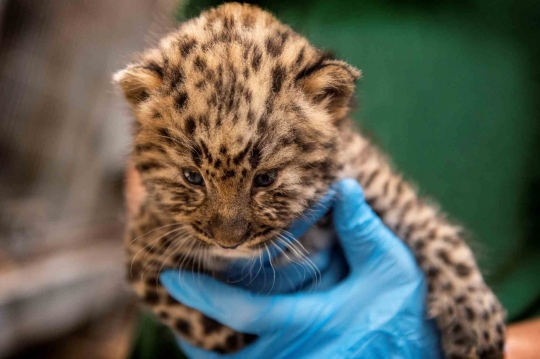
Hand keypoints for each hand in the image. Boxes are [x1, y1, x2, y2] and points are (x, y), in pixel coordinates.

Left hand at [160, 179, 442, 358]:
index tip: (171, 278)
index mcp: (310, 323)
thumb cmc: (404, 316)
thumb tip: (341, 186)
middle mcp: (293, 355)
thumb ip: (363, 231)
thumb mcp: (392, 270)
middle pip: (222, 358)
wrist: (418, 357)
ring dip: (207, 354)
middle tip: (172, 309)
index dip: (203, 293)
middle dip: (191, 337)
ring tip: (191, 330)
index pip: (242, 311)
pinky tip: (228, 347)